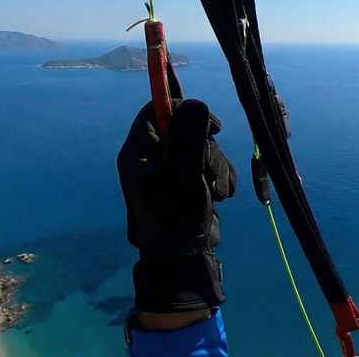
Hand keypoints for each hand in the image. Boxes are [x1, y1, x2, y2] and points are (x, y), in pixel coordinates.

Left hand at [118, 99, 235, 313]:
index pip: (158, 108)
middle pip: (186, 128)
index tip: (212, 126)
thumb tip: (196, 102)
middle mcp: (151, 156)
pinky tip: (219, 196)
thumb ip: (188, 137)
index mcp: (139, 150)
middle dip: (206, 148)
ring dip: (216, 166)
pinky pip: (208, 164)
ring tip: (215, 191)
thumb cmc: (174, 215)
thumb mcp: (182, 173)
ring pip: (201, 147)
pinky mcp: (186, 181)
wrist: (182, 256)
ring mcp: (169, 169)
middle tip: (206, 169)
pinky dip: (219, 177)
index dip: (185, 108)